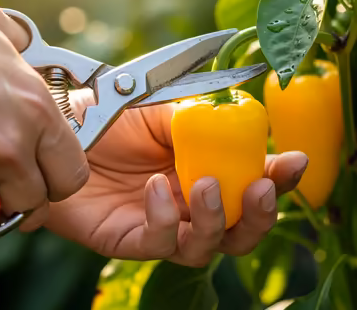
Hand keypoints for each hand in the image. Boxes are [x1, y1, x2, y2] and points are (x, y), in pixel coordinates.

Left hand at [45, 89, 307, 266]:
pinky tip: (155, 187)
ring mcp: (164, 226)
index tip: (294, 161)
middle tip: (259, 187)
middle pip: (242, 230)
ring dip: (216, 219)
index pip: (253, 182)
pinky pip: (161, 243)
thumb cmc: (111, 117)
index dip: (279, 178)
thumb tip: (241, 120)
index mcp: (207, 169)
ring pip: (209, 247)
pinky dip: (166, 219)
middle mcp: (192, 204)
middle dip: (260, 214)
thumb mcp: (161, 110)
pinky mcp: (131, 241)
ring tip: (203, 184)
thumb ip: (200, 121)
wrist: (62, 131)